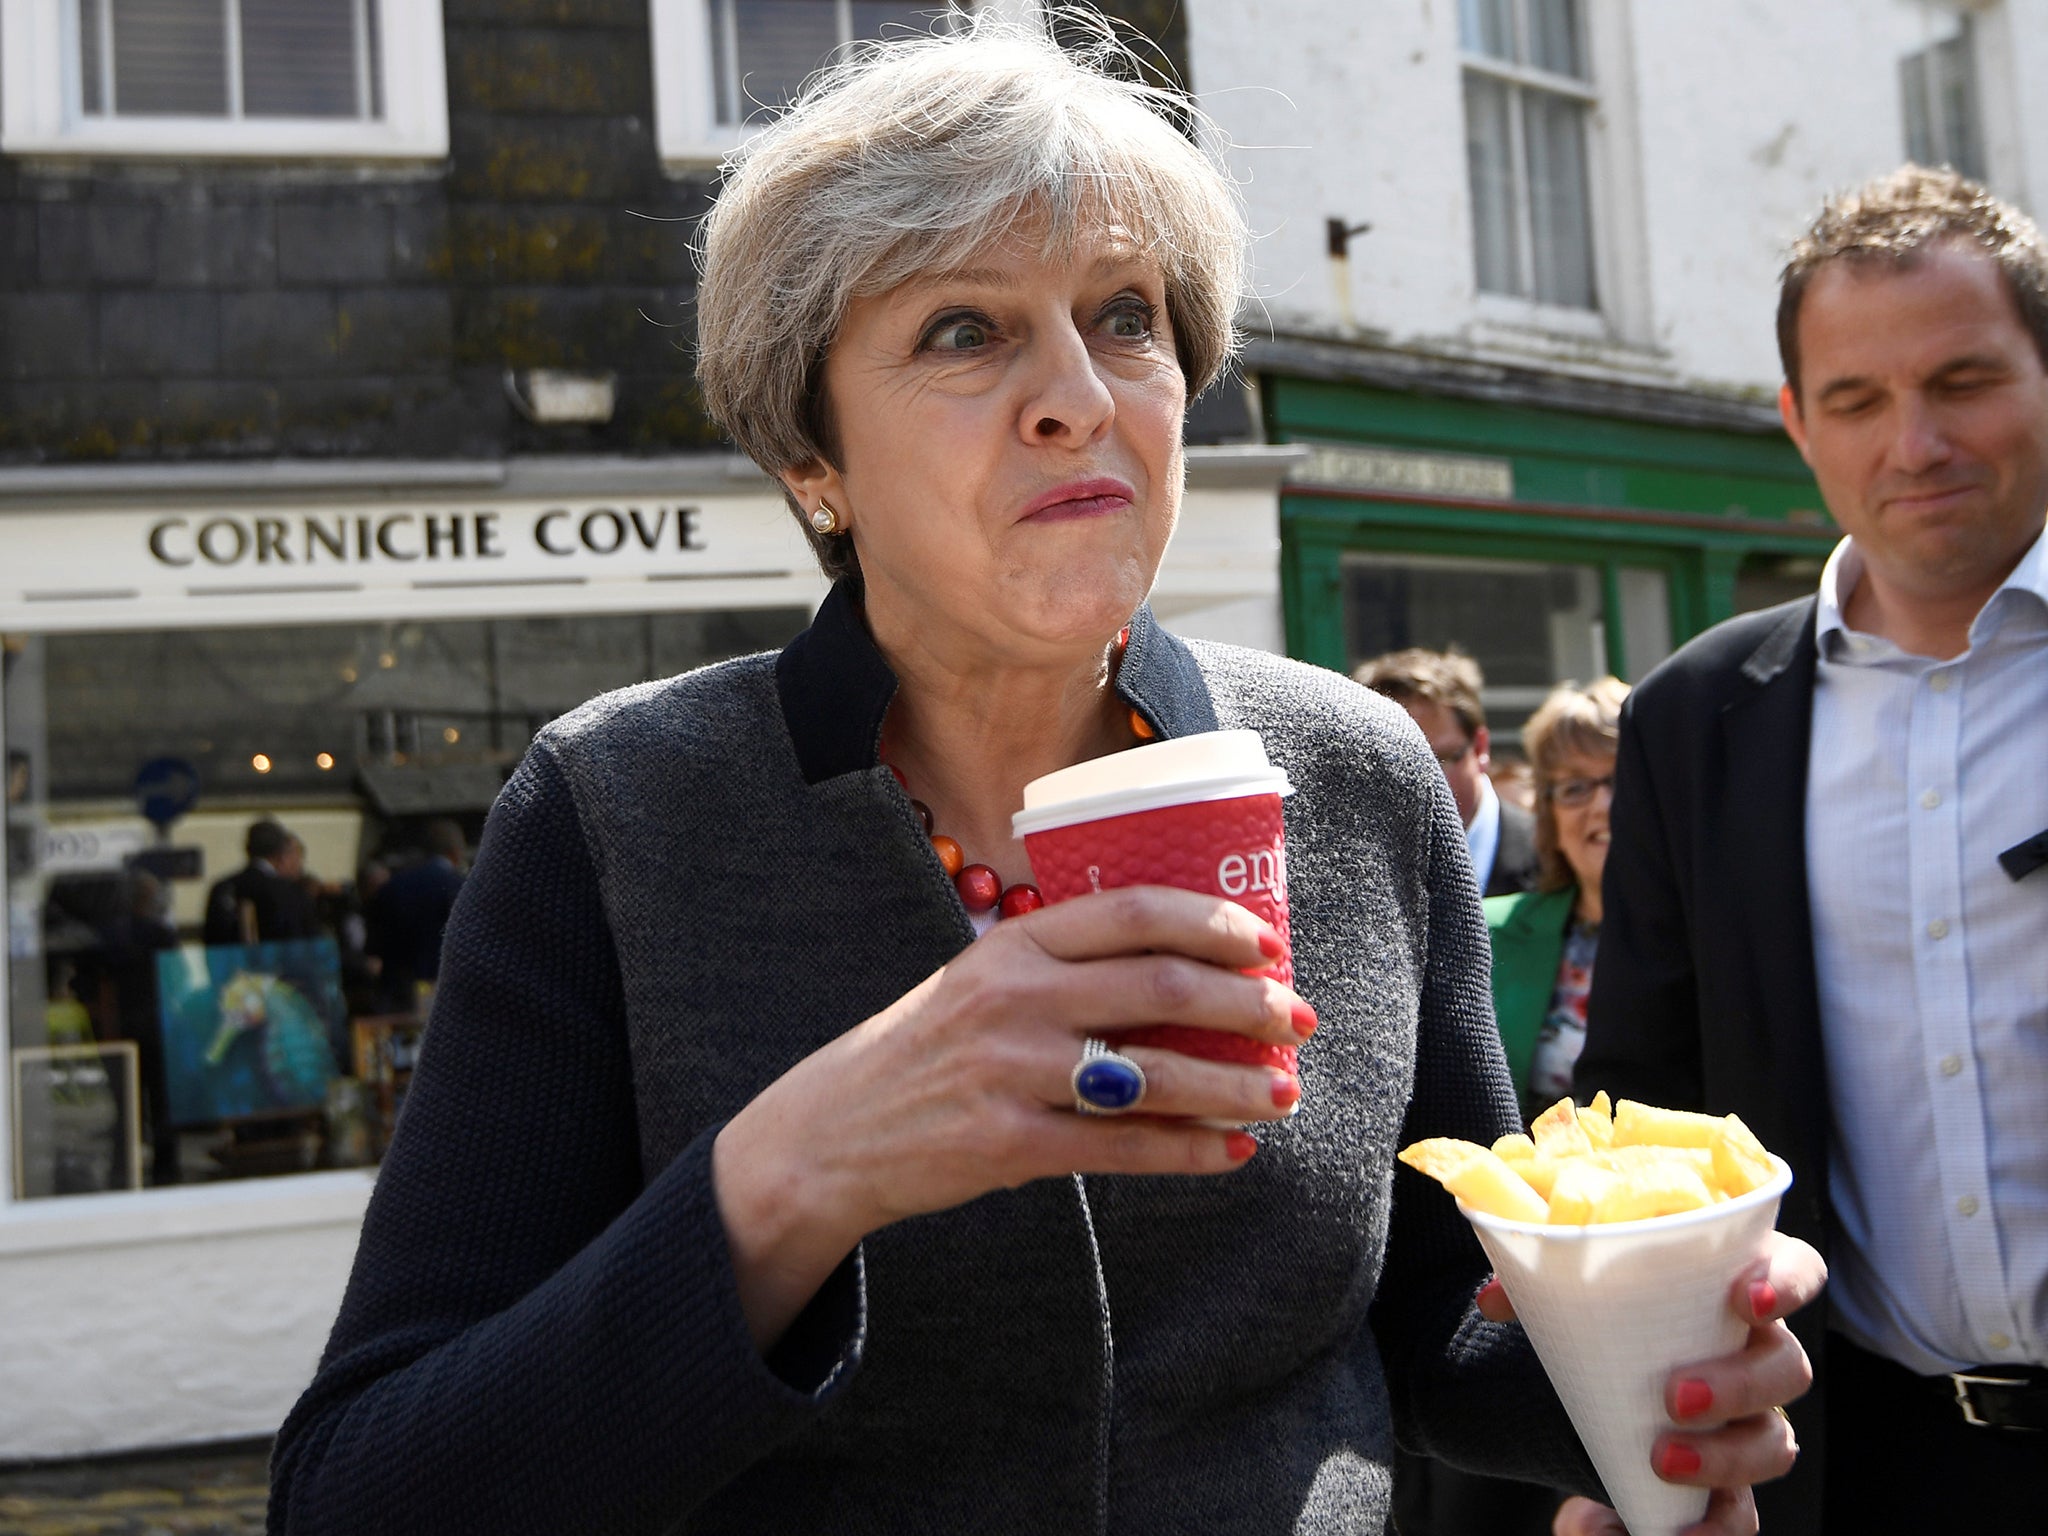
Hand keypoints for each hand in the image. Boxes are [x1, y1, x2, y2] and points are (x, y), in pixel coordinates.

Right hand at [713, 885, 1307, 1345]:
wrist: (835, 1131)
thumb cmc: (928, 1047)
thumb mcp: (980, 979)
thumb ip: (1061, 966)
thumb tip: (1182, 967)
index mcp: (1014, 944)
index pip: (1133, 912)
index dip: (1213, 923)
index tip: (1268, 943)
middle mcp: (1015, 998)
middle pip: (1161, 986)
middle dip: (1248, 1004)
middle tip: (1299, 1018)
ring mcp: (1013, 1072)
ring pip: (1154, 1074)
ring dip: (1234, 1085)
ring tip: (1283, 1091)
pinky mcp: (1010, 1144)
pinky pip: (1124, 1148)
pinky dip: (1190, 1151)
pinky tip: (1233, 1152)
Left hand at [1483, 1228, 1823, 1535]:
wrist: (1588, 1384)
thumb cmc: (1604, 1316)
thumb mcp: (1571, 1295)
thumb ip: (1534, 1289)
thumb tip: (1495, 1300)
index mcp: (1732, 1286)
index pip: (1795, 1271)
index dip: (1786, 1284)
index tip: (1747, 1300)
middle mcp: (1757, 1352)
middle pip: (1786, 1369)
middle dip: (1739, 1384)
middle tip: (1674, 1396)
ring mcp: (1750, 1419)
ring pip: (1773, 1444)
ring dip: (1723, 1458)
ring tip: (1661, 1461)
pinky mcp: (1727, 1479)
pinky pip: (1737, 1514)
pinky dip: (1707, 1530)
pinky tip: (1664, 1532)